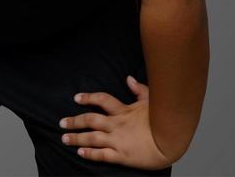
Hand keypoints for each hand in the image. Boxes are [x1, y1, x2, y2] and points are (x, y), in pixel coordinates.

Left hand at [58, 75, 178, 169]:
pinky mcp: (122, 156)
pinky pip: (102, 155)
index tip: (76, 98)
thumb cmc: (164, 121)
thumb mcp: (152, 101)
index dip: (88, 98)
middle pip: (90, 120)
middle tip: (62, 123)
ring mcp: (118, 141)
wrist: (172, 142)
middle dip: (74, 121)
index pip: (101, 100)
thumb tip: (128, 78)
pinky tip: (80, 153)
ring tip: (64, 138)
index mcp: (124, 111)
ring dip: (76, 138)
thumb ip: (139, 89)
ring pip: (92, 138)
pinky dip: (89, 154)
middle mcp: (117, 125)